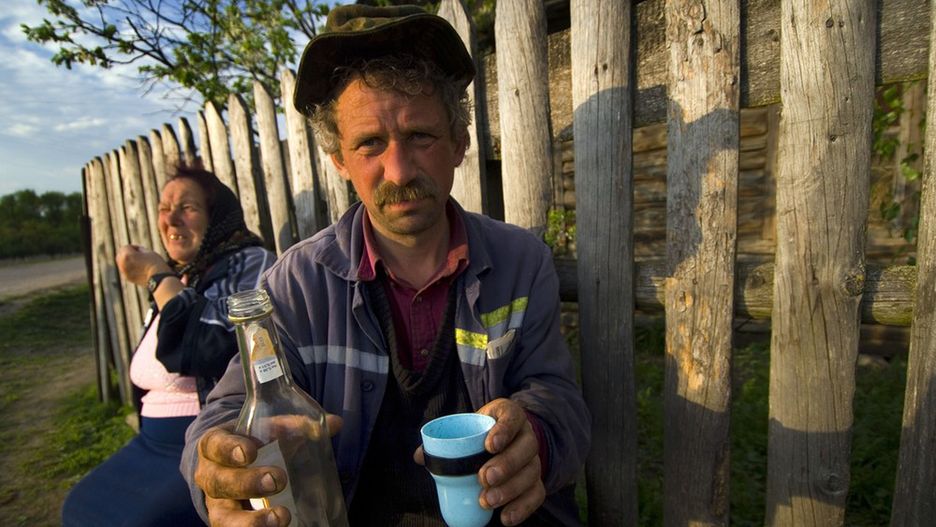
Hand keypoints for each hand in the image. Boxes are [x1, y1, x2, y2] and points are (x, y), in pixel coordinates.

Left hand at [115, 244, 168, 285]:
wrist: (159, 279)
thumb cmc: (155, 263)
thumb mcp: (149, 252)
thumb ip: (139, 250)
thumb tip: (135, 251)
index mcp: (127, 255)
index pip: (126, 247)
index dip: (134, 247)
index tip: (142, 250)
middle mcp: (123, 263)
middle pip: (120, 255)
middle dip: (128, 254)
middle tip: (138, 256)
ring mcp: (124, 272)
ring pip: (122, 263)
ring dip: (128, 261)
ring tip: (139, 263)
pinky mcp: (127, 278)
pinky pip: (125, 270)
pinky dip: (130, 268)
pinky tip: (139, 269)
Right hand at [194, 416, 342, 526]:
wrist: (236, 466)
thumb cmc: (256, 443)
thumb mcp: (269, 429)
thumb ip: (297, 426)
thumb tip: (335, 423)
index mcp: (214, 446)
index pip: (215, 445)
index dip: (229, 449)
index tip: (250, 452)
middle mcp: (210, 477)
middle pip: (219, 483)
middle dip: (247, 483)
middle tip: (277, 480)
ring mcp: (218, 506)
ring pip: (224, 519)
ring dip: (251, 522)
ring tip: (282, 518)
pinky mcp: (230, 525)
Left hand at [413, 399, 544, 525]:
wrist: (505, 442)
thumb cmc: (480, 434)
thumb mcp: (467, 427)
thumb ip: (444, 439)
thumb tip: (420, 456)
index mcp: (510, 415)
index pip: (512, 417)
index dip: (504, 431)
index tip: (489, 445)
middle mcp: (527, 436)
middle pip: (526, 448)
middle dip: (506, 464)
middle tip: (484, 478)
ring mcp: (534, 460)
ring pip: (531, 473)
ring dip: (510, 489)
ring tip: (487, 501)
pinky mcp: (536, 481)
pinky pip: (536, 494)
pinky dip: (522, 508)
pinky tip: (505, 518)